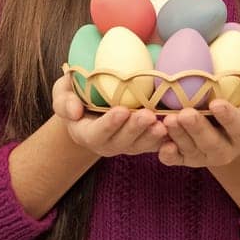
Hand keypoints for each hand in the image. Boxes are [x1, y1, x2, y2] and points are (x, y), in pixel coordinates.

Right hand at [52, 70, 167, 157]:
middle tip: (148, 116)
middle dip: (135, 129)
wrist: (93, 103)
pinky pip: (156, 144)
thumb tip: (74, 111)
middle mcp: (107, 144)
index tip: (121, 111)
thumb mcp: (62, 93)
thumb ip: (64, 102)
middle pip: (122, 142)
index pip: (97, 133)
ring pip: (141, 145)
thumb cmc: (76, 94)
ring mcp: (127, 145)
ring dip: (153, 136)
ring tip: (164, 124)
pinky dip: (167, 139)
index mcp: (86, 134)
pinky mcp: (144, 141)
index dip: (109, 124)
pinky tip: (176, 127)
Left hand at [159, 81, 239, 166]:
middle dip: (198, 129)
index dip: (229, 117)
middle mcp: (226, 150)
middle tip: (185, 113)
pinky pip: (176, 160)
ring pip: (192, 151)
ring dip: (179, 136)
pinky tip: (162, 145)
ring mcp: (205, 157)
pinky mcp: (186, 159)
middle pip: (213, 144)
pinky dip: (169, 155)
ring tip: (168, 120)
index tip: (216, 103)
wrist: (223, 124)